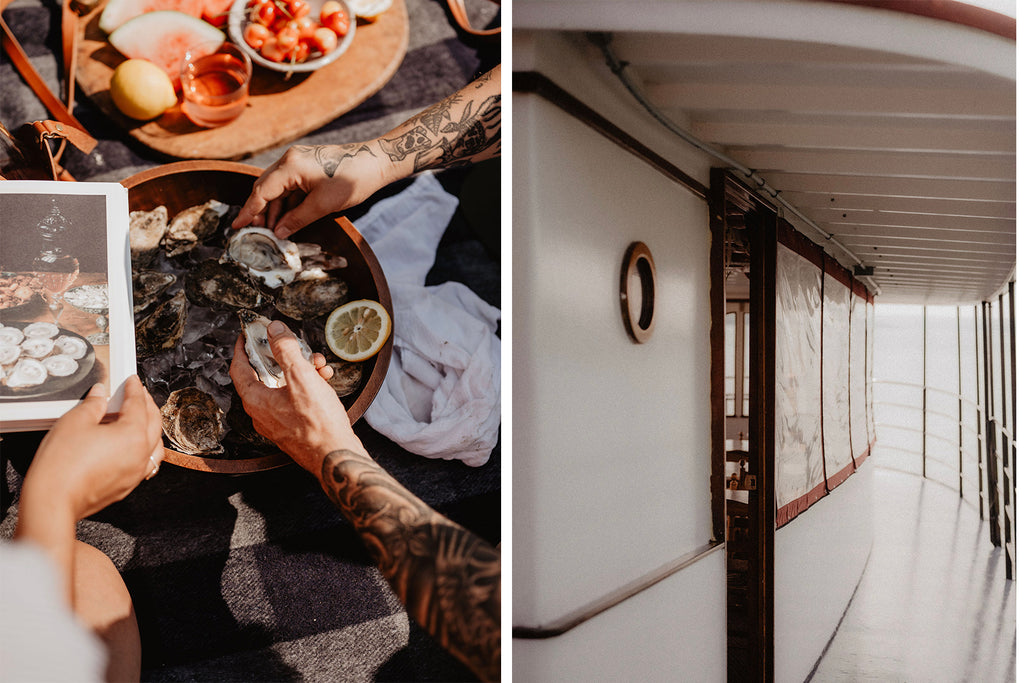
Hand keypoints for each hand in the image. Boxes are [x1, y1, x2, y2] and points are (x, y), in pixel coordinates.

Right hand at [26, 375, 163, 520]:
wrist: (53, 501)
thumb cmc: (62, 465)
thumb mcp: (75, 422)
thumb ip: (93, 404)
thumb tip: (100, 394)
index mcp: (133, 434)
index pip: (138, 405)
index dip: (134, 389)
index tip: (132, 381)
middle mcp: (141, 454)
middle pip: (153, 423)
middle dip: (147, 405)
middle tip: (138, 394)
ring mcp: (136, 472)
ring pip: (155, 445)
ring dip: (151, 428)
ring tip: (140, 419)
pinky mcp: (127, 486)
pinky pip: (147, 463)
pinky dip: (146, 450)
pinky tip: (135, 447)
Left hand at [230, 321, 365, 472]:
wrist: (335, 456)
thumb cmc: (318, 424)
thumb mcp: (302, 378)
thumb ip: (286, 350)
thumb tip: (274, 330)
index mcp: (256, 400)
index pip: (239, 368)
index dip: (243, 348)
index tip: (247, 334)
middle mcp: (262, 413)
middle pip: (265, 375)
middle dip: (283, 358)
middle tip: (295, 346)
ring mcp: (277, 422)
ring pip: (283, 387)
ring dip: (300, 371)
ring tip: (319, 365)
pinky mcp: (292, 427)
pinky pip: (293, 400)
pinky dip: (306, 387)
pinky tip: (323, 381)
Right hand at [231, 142, 389, 239]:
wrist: (376, 162)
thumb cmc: (353, 181)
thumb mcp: (323, 205)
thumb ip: (297, 219)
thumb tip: (279, 233)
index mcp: (290, 166)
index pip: (261, 191)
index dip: (249, 211)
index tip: (237, 226)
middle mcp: (290, 160)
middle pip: (266, 187)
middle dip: (260, 211)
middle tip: (256, 232)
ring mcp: (299, 161)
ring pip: (278, 188)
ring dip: (274, 209)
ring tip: (273, 230)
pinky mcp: (308, 166)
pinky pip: (290, 186)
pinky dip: (286, 203)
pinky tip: (287, 219)